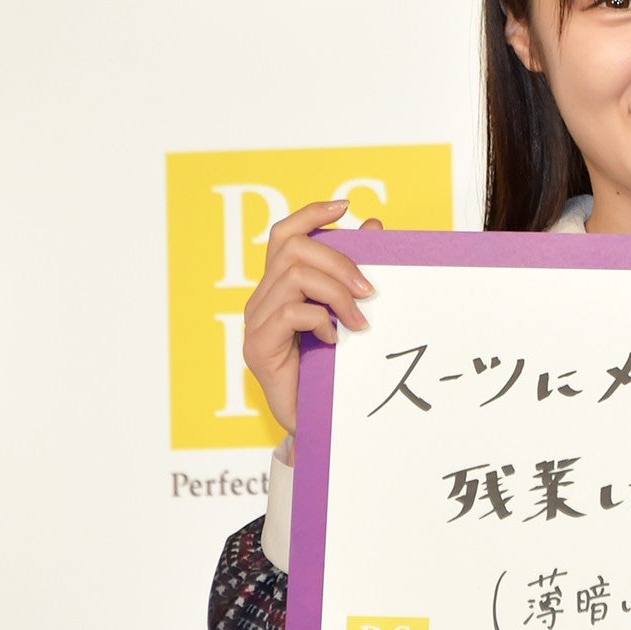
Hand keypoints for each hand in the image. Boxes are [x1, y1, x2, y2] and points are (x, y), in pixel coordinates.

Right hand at [242, 199, 380, 436]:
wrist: (320, 423)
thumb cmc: (333, 368)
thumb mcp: (349, 314)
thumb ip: (356, 272)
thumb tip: (374, 227)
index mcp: (280, 287)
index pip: (284, 234)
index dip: (310, 214)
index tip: (345, 206)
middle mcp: (262, 300)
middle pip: (293, 250)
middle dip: (338, 261)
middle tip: (371, 290)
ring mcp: (256, 323)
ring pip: (294, 278)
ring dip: (336, 294)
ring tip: (359, 321)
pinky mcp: (258, 348)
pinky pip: (290, 313)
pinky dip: (320, 319)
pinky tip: (335, 340)